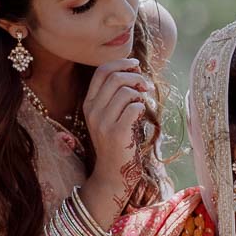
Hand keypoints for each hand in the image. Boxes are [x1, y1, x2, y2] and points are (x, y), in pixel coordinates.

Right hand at [81, 58, 155, 216]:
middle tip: (146, 85)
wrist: (112, 173)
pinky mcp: (116, 133)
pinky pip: (134, 107)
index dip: (121, 63)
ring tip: (144, 103)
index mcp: (89, 103)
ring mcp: (103, 122)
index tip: (136, 64)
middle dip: (135, 76)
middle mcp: (92, 111)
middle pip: (115, 77)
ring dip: (140, 93)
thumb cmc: (117, 141)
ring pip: (126, 91)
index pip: (102, 71)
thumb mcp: (110, 116)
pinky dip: (142, 107)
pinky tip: (143, 115)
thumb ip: (116, 96)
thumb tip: (134, 71)